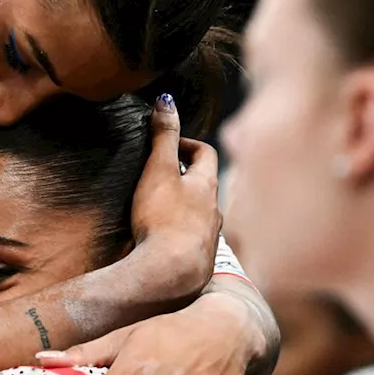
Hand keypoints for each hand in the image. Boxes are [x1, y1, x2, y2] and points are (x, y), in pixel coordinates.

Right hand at [130, 94, 221, 298]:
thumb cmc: (164, 218)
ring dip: (185, 207)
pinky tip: (163, 240)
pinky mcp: (198, 261)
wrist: (171, 274)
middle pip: (205, 185)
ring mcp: (209, 238)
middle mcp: (215, 211)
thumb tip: (166, 100)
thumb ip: (163, 136)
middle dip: (186, 176)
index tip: (166, 146)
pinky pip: (192, 240)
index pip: (205, 153)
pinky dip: (180, 233)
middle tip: (161, 175)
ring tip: (159, 208)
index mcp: (207, 185)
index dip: (186, 144)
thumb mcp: (158, 171)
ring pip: (201, 214)